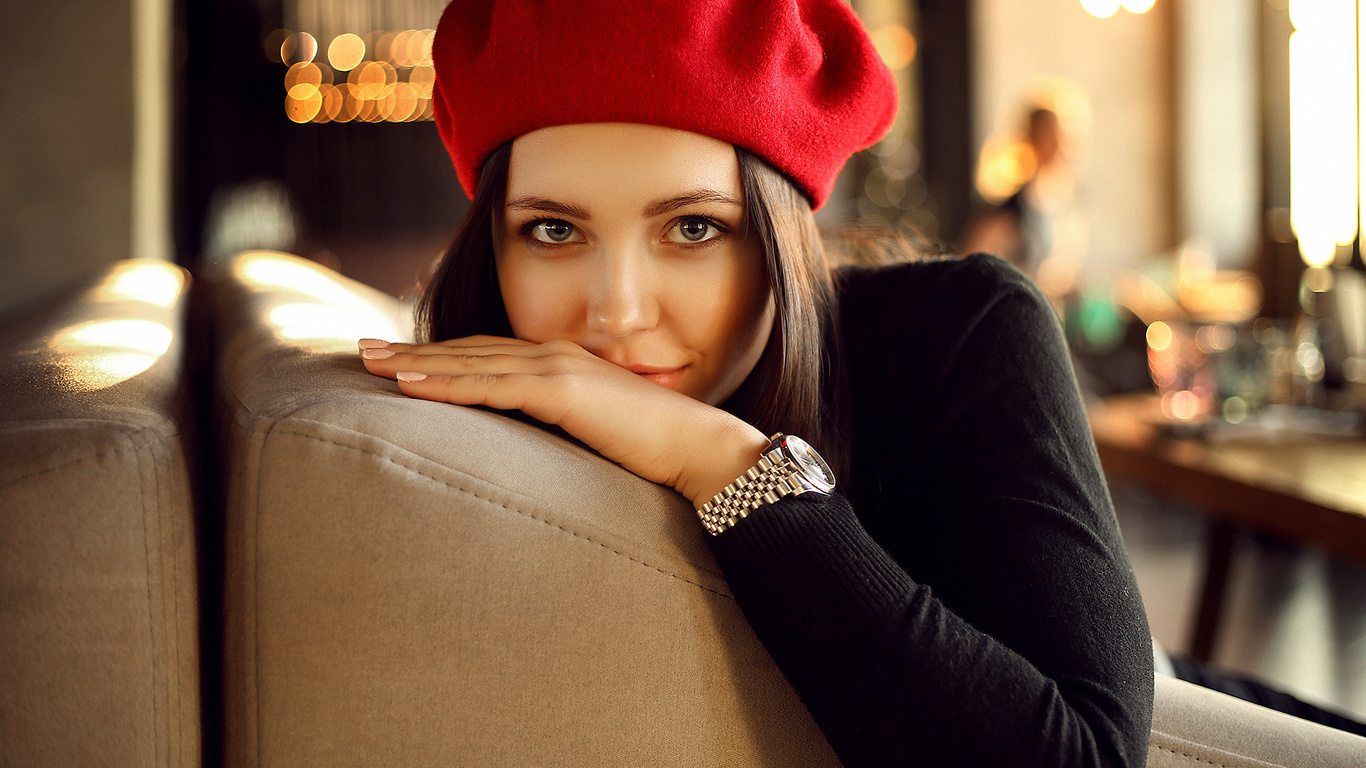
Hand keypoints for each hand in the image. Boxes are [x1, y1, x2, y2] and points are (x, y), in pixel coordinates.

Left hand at [358, 336, 767, 507]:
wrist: (701, 449)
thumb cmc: (657, 449)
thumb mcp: (596, 435)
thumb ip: (562, 431)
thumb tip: (531, 457)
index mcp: (560, 366)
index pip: (485, 355)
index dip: (438, 354)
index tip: (394, 358)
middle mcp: (553, 356)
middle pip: (466, 350)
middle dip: (411, 350)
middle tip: (360, 349)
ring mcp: (557, 369)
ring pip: (470, 361)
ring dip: (415, 361)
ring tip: (370, 362)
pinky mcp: (562, 391)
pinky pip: (491, 386)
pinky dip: (446, 382)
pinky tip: (409, 385)